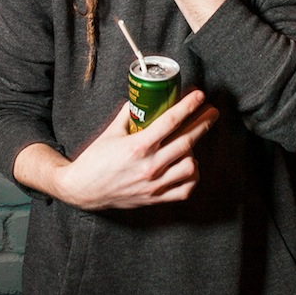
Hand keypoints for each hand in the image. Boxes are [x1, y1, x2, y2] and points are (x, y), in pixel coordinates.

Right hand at [55, 90, 218, 209]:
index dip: (188, 106)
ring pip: (190, 166)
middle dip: (203, 123)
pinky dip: (191, 177)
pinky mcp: (155, 198)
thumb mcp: (110, 132)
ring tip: (190, 142)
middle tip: (212, 111)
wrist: (83, 189)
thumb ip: (127, 115)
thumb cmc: (95, 159)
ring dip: (194, 152)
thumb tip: (139, 99)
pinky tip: (187, 166)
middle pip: (187, 141)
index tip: (200, 96)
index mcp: (138, 146)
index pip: (170, 122)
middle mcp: (149, 166)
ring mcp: (154, 184)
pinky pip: (184, 190)